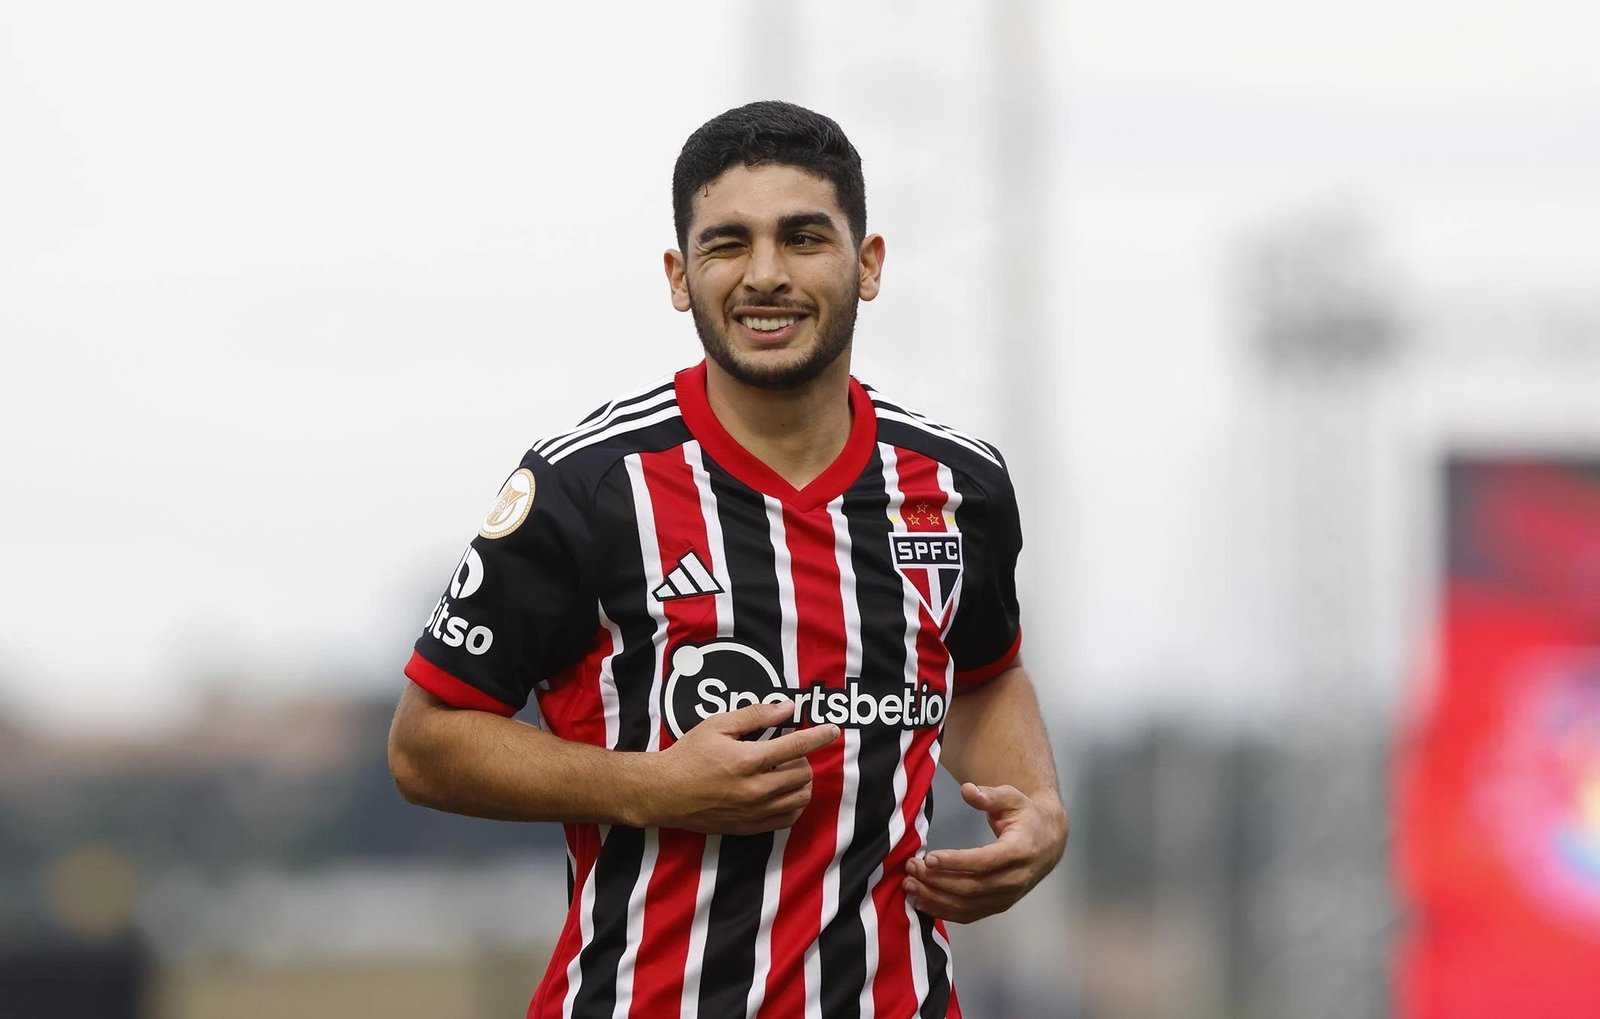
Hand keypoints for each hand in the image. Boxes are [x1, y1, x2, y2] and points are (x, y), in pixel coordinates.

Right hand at [645, 700, 839, 834]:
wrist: (664, 793)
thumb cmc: (689, 755)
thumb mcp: (717, 725)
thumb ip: (755, 715)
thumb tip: (787, 707)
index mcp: (748, 760)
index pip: (797, 746)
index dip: (819, 736)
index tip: (833, 731)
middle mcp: (755, 789)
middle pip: (803, 774)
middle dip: (804, 758)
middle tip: (789, 751)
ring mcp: (754, 812)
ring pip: (800, 799)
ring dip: (802, 781)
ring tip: (788, 771)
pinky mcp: (749, 827)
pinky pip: (787, 820)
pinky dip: (794, 804)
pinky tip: (784, 793)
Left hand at [902, 782, 1067, 923]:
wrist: (1049, 842)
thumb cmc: (1025, 816)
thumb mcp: (1012, 798)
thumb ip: (990, 795)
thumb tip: (967, 790)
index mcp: (1020, 851)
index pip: (985, 862)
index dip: (956, 862)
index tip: (929, 857)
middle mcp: (1016, 879)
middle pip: (972, 887)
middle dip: (938, 880)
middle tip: (911, 867)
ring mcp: (1008, 897)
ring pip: (968, 905)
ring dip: (936, 898)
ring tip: (910, 885)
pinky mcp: (999, 906)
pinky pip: (970, 915)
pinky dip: (945, 912)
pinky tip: (922, 902)